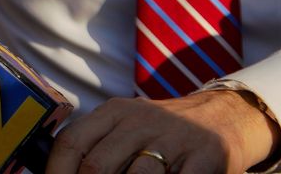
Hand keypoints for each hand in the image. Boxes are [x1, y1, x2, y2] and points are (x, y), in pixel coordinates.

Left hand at [47, 91, 277, 173]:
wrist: (223, 116)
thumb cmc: (162, 131)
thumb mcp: (126, 125)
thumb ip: (96, 145)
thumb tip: (58, 170)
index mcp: (115, 111)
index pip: (71, 141)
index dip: (57, 170)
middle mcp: (141, 121)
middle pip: (98, 165)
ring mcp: (174, 139)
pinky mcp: (205, 157)